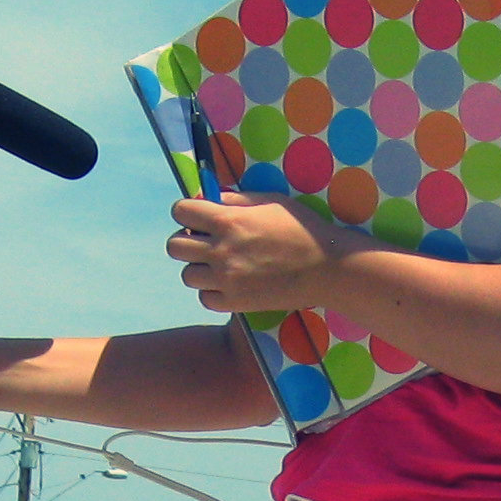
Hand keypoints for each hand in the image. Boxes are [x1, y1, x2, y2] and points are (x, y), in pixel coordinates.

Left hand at [168, 195, 360, 314]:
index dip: (187, 212)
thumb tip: (209, 197)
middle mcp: (221, 251)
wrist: (326, 268)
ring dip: (199, 268)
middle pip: (174, 246)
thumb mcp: (271, 201)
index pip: (181, 211)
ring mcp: (227, 279)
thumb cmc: (302, 228)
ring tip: (220, 265)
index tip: (199, 217)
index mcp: (228, 221)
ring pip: (187, 275)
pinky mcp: (235, 302)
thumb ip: (236, 199)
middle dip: (186, 240)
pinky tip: (230, 283)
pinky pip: (204, 299)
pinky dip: (213, 292)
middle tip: (205, 242)